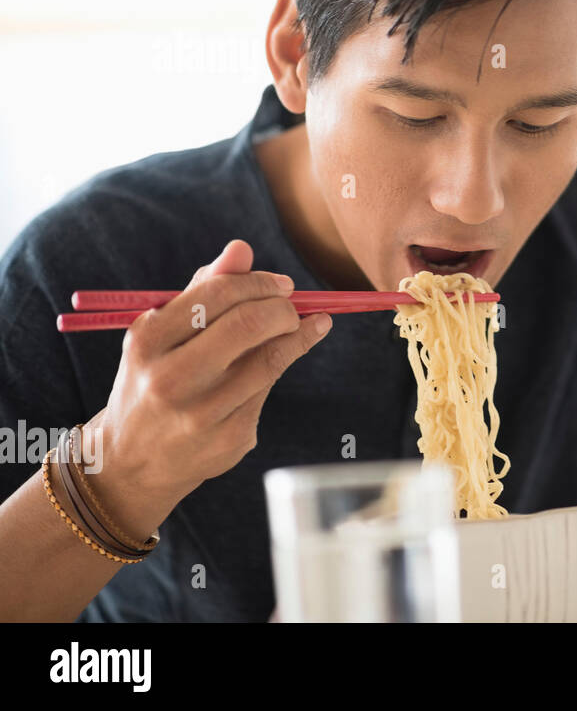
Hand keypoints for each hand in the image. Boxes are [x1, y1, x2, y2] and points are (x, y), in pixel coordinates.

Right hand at [84, 240, 331, 538]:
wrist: (130, 461)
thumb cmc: (154, 378)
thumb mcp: (163, 334)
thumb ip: (203, 290)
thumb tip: (242, 249)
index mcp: (148, 341)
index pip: (218, 294)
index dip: (260, 283)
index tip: (282, 284)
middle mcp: (170, 378)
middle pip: (248, 325)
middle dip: (284, 307)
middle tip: (294, 305)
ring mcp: (200, 413)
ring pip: (270, 359)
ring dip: (300, 334)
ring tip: (310, 324)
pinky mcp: (228, 439)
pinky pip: (268, 390)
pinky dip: (284, 365)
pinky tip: (291, 353)